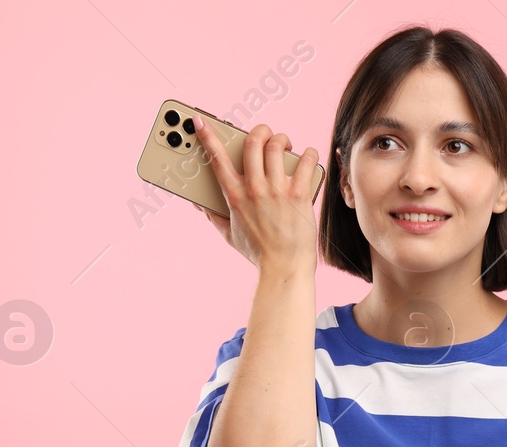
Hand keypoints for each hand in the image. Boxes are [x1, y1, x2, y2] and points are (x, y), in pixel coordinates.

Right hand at [189, 114, 319, 271]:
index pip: (216, 158)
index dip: (206, 135)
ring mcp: (277, 191)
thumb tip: (198, 203)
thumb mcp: (228, 233)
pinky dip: (309, 154)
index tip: (200, 119)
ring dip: (281, 139)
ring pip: (276, 146)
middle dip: (258, 130)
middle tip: (264, 134)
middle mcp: (254, 189)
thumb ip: (212, 215)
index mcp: (234, 195)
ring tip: (284, 144)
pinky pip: (305, 162)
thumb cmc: (258, 252)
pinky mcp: (299, 195)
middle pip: (252, 142)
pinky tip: (308, 155)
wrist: (284, 267)